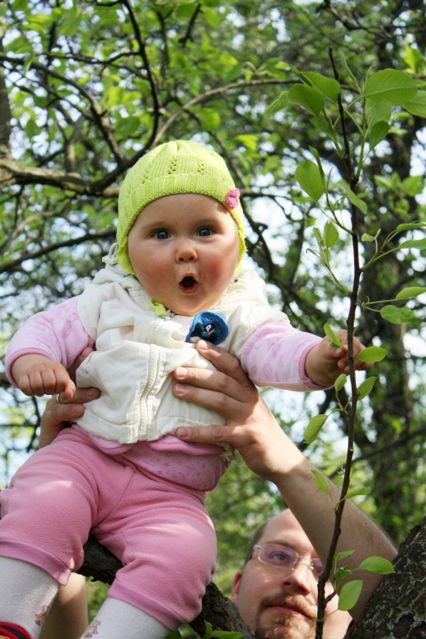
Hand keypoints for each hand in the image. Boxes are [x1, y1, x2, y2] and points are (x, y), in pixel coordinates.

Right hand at [12, 354, 75, 397]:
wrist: (32, 363)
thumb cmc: (52, 376)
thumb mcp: (62, 379)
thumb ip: (69, 388)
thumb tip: (69, 396)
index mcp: (57, 367)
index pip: (62, 381)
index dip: (60, 389)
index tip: (57, 388)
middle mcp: (45, 366)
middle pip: (49, 383)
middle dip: (49, 391)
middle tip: (48, 390)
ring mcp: (32, 370)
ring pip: (37, 386)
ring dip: (39, 392)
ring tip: (41, 390)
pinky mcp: (22, 376)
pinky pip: (25, 388)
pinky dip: (29, 392)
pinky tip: (32, 390)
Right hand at [39, 347, 98, 447]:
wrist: (62, 452)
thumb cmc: (82, 430)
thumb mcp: (95, 412)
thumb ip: (102, 397)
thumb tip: (119, 384)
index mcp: (75, 390)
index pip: (78, 372)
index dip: (83, 360)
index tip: (91, 349)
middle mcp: (64, 395)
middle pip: (73, 382)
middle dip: (85, 376)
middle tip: (102, 377)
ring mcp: (55, 405)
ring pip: (67, 396)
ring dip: (81, 394)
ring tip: (96, 394)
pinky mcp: (50, 419)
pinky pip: (58, 412)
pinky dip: (69, 410)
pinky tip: (80, 411)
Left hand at [172, 341, 303, 480]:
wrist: (281, 458)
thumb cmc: (257, 431)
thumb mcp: (248, 408)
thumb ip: (232, 395)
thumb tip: (202, 382)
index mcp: (249, 390)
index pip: (233, 365)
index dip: (216, 353)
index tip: (198, 343)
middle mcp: (250, 400)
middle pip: (222, 380)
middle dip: (198, 373)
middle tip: (176, 370)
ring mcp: (249, 418)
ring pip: (220, 401)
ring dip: (196, 394)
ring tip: (176, 390)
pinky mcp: (246, 437)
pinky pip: (218, 433)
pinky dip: (198, 432)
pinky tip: (180, 432)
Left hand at [305, 330, 371, 385]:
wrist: (325, 366)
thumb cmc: (323, 355)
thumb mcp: (324, 352)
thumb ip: (332, 350)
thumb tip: (342, 350)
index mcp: (343, 334)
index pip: (350, 340)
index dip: (348, 348)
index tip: (341, 354)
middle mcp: (353, 340)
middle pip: (359, 349)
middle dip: (350, 359)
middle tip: (340, 365)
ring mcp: (359, 350)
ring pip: (365, 356)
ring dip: (356, 365)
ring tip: (344, 370)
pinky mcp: (362, 360)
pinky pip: (369, 363)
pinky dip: (363, 368)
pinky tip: (352, 370)